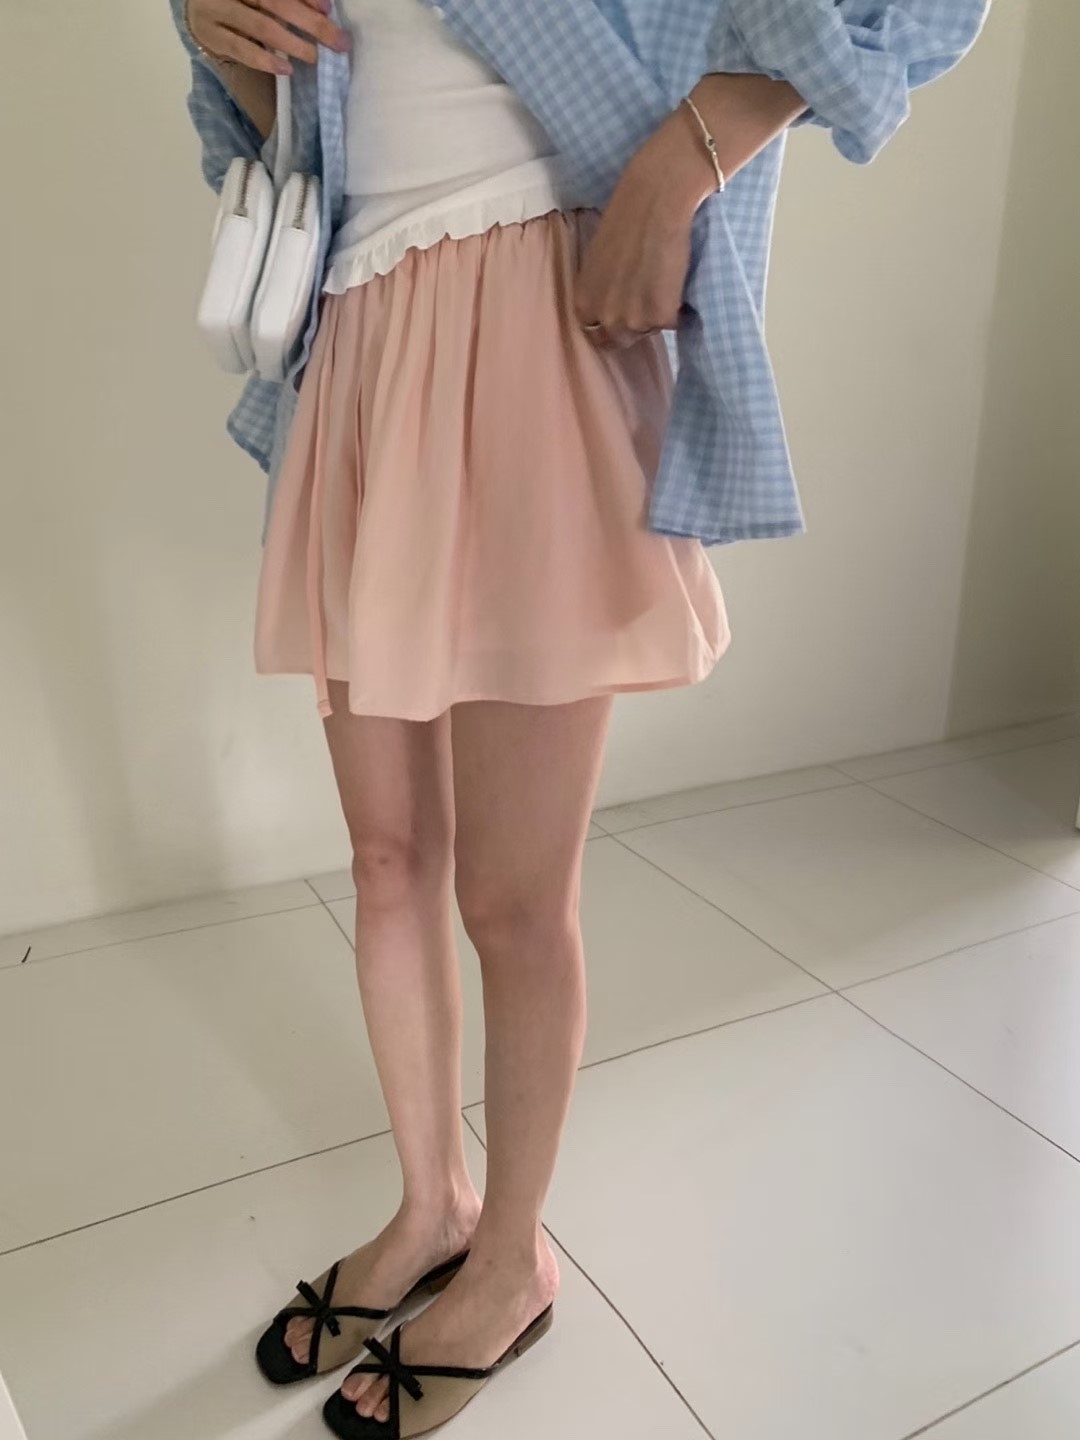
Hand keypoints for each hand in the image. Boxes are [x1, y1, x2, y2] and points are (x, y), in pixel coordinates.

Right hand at [186, 0, 349, 74]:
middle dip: (309, 23)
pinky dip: (264, 59)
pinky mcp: (210, 35)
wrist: (195, 5)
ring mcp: (216, 9)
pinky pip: (241, 49)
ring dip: (292, 43)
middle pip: (275, 2)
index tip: (328, 9)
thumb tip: (323, 8)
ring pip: (260, 25)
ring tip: (315, 56)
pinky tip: (285, 68)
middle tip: (337, 41)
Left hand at [573, 107, 713, 349]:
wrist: (655, 200)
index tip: (625, 307)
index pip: (595, 333)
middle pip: (622, 339)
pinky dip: (679, 305)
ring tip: (663, 278)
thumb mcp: (597, 260)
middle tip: (648, 294)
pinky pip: (674, 322)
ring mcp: (634, 321)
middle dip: (635, 322)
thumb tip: (613, 302)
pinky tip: (676, 276)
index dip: (611, 320)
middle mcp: (605, 319)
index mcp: (584, 304)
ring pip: (650, 330)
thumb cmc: (625, 217)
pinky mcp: (662, 316)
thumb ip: (601, 288)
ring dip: (658, 313)